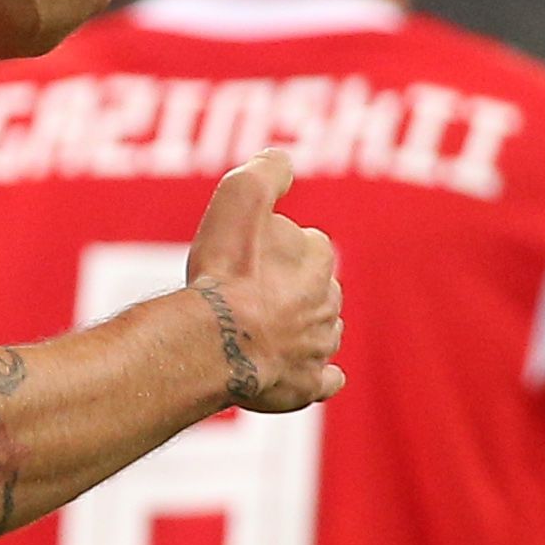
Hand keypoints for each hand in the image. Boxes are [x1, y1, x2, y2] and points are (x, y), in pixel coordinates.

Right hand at [181, 150, 344, 411]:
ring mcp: (319, 347)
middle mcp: (328, 303)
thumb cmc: (225, 272)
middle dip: (292, 288)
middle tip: (251, 293)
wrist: (216, 341)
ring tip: (268, 330)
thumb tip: (281, 158)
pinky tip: (311, 373)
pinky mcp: (307, 386)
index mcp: (317, 258)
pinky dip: (320, 376)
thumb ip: (265, 172)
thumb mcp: (239, 199)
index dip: (276, 246)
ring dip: (304, 328)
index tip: (249, 253)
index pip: (307, 244)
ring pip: (322, 332)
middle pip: (315, 289)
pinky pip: (324, 380)